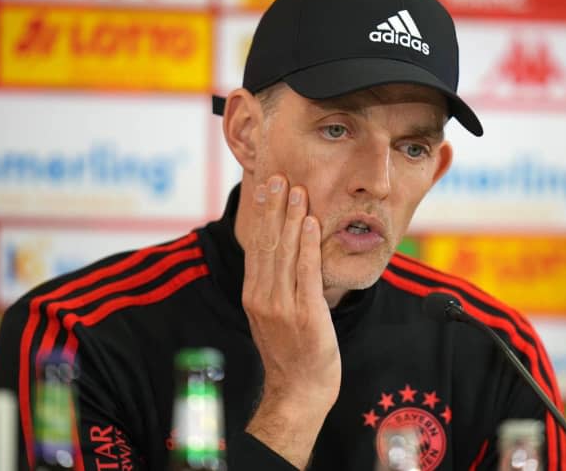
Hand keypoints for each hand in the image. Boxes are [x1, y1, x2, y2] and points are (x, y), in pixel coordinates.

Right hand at [242, 175, 340, 467]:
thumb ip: (273, 285)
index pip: (257, 246)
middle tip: (279, 176)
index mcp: (254, 294)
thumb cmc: (292, 352)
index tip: (266, 186)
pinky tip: (311, 222)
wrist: (299, 390)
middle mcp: (262, 296)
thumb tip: (279, 255)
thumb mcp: (273, 315)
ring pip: (285, 252)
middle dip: (274, 207)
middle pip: (268, 243)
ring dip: (291, 217)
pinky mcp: (304, 313)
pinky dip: (307, 244)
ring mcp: (281, 305)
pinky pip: (305, 272)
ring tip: (296, 189)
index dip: (262, 215)